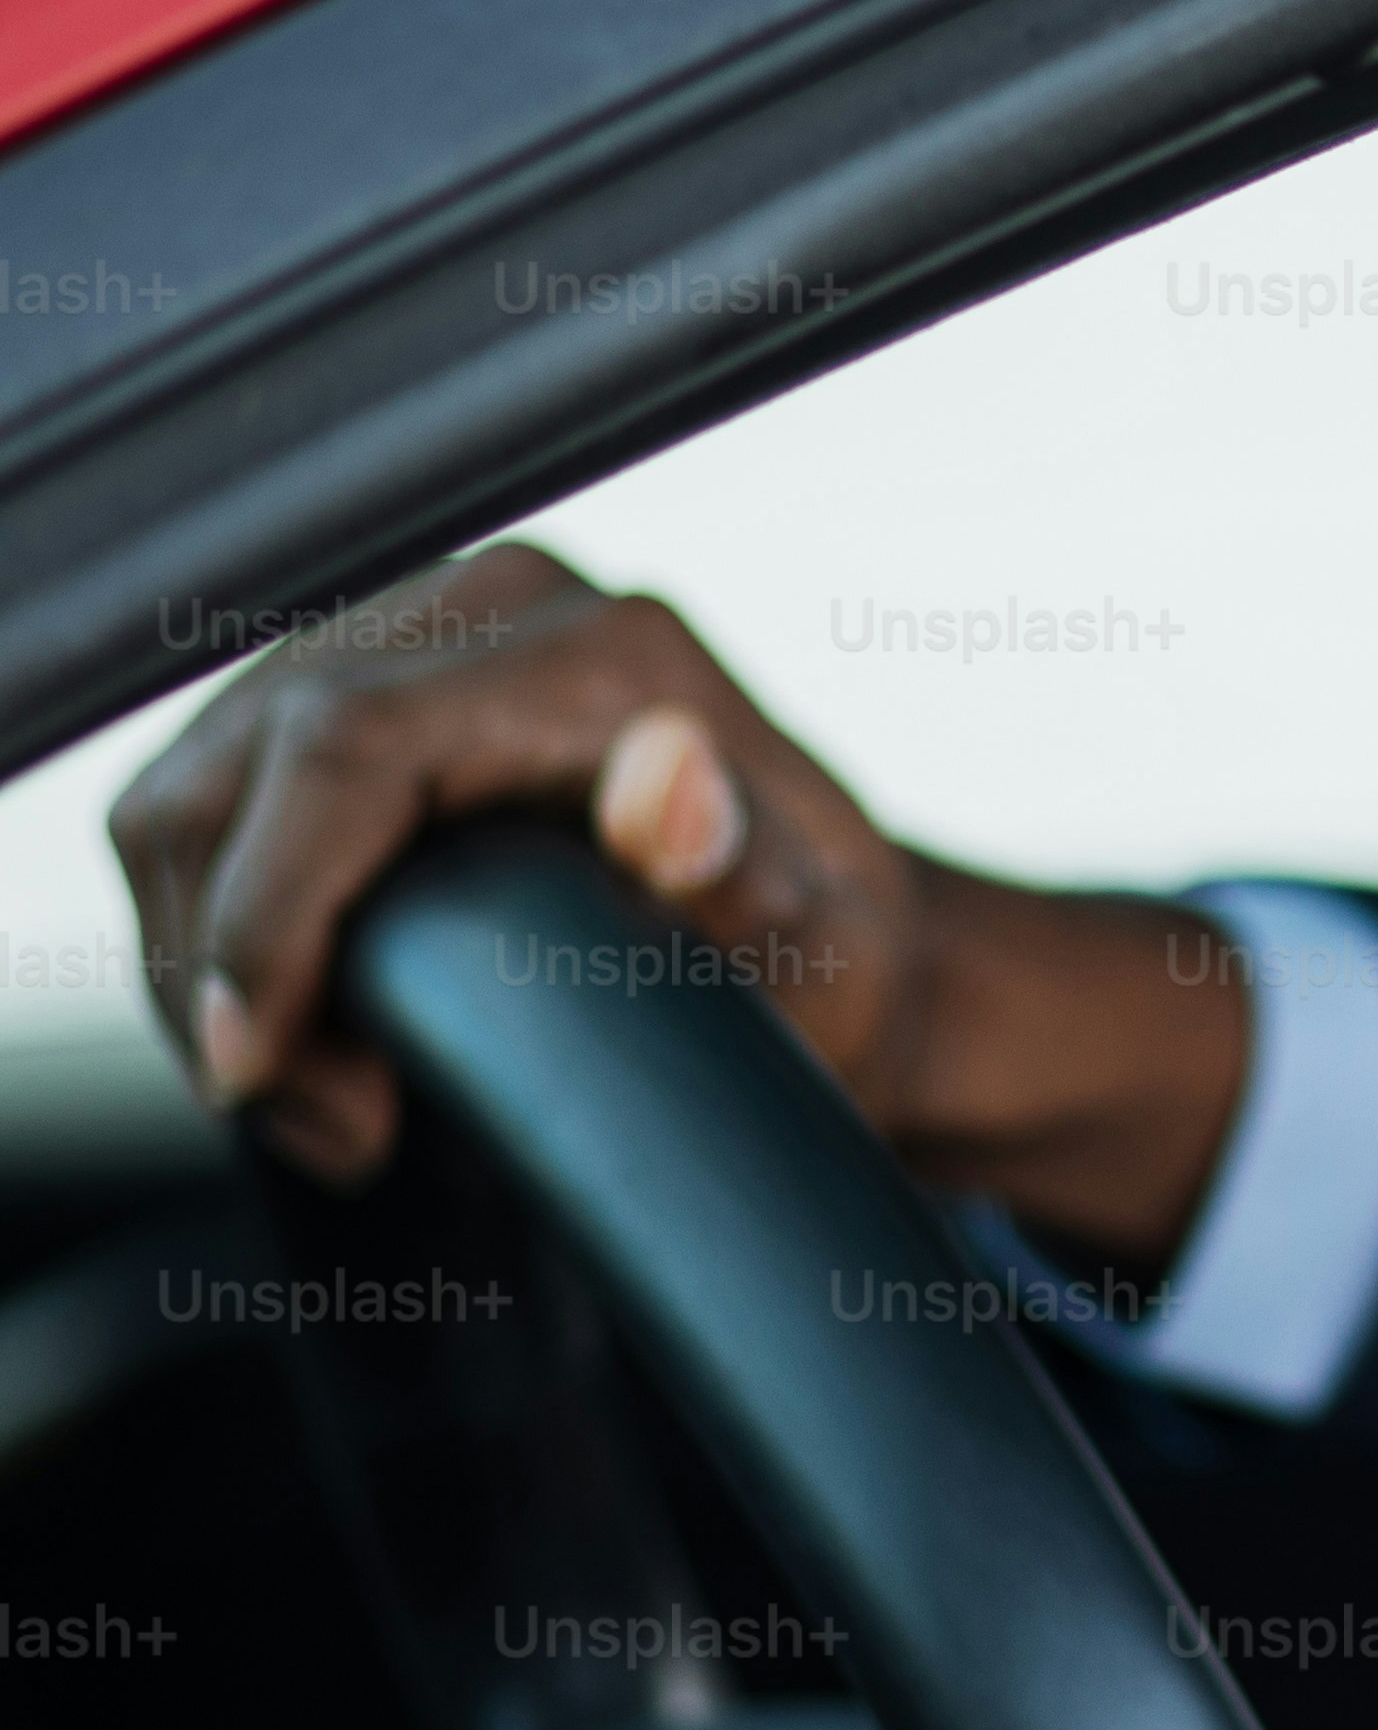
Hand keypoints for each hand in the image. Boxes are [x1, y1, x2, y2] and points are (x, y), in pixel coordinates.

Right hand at [108, 543, 1250, 1261]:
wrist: (835, 954)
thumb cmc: (835, 971)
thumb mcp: (824, 956)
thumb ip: (743, 876)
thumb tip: (669, 773)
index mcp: (598, 652)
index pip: (339, 744)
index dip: (263, 909)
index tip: (251, 1065)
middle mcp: (494, 608)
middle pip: (231, 771)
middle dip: (224, 965)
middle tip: (330, 1121)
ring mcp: (409, 638)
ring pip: (191, 795)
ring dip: (206, 963)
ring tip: (329, 1100)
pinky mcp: (353, 697)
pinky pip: (209, 809)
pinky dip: (219, 933)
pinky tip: (306, 1034)